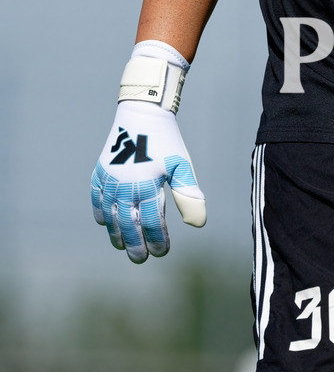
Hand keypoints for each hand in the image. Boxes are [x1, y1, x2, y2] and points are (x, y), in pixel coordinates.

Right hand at [91, 99, 205, 262]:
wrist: (143, 113)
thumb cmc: (166, 141)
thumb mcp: (181, 166)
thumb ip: (188, 195)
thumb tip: (198, 225)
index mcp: (147, 186)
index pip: (151, 223)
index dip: (157, 240)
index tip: (162, 252)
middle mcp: (125, 187)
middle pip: (128, 225)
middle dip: (135, 244)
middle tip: (141, 259)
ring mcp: (109, 181)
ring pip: (110, 216)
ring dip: (116, 234)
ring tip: (123, 246)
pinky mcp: (100, 173)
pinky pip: (96, 199)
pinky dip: (100, 213)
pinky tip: (105, 222)